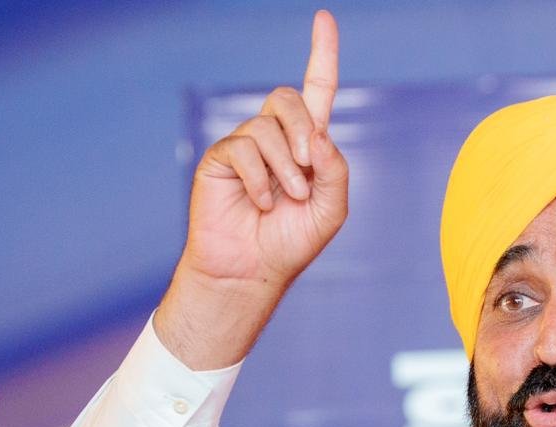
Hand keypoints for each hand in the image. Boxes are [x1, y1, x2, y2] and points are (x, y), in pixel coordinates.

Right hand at [158, 10, 347, 367]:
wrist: (253, 272)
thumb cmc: (292, 243)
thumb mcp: (331, 209)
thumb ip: (336, 170)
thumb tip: (318, 134)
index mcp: (308, 145)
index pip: (317, 90)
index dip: (322, 54)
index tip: (324, 19)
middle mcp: (275, 138)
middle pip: (288, 98)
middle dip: (302, 132)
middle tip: (307, 173)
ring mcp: (245, 147)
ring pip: (267, 128)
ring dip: (285, 168)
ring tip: (285, 200)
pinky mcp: (220, 160)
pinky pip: (243, 149)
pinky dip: (260, 179)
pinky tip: (261, 203)